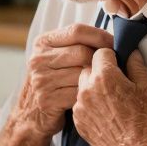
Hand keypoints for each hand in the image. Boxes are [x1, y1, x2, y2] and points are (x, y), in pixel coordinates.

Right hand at [13, 23, 113, 137]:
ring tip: (101, 84)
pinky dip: (89, 96)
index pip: (77, 30)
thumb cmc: (53, 83)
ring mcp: (41, 80)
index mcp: (42, 43)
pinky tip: (91, 98)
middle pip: (83, 52)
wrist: (31, 114)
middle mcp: (39, 59)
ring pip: (83, 73)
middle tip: (112, 68)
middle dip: (101, 60)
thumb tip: (112, 38)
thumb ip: (76, 45)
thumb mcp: (57, 58)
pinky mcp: (47, 99)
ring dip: (96, 80)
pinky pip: (80, 93)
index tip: (116, 44)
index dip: (101, 36)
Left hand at [72, 49, 146, 145]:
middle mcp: (87, 91)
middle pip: (88, 69)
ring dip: (93, 89)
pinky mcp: (78, 123)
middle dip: (100, 72)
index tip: (117, 63)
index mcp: (104, 77)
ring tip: (112, 101)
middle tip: (117, 83)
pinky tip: (106, 114)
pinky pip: (80, 106)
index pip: (100, 53)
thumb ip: (137, 66)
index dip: (111, 56)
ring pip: (82, 88)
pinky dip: (90, 106)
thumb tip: (132, 54)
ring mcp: (80, 108)